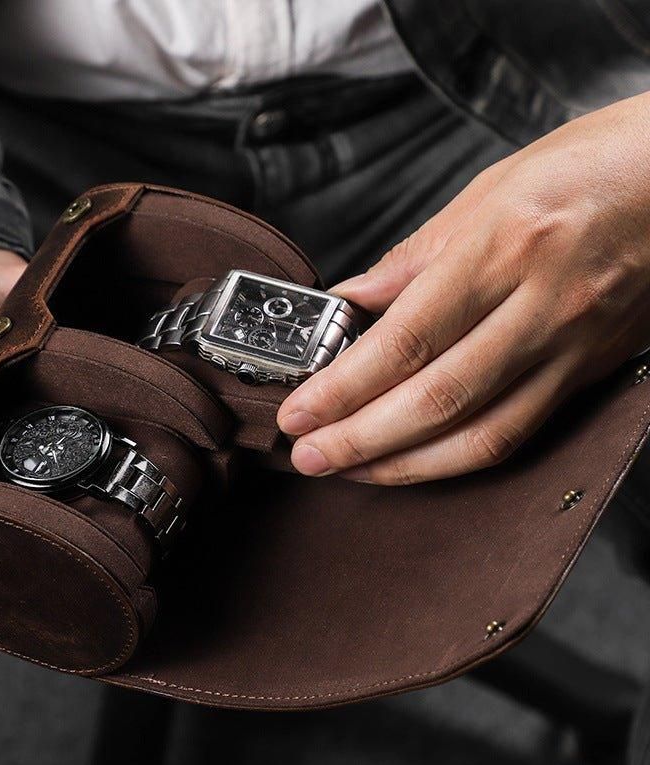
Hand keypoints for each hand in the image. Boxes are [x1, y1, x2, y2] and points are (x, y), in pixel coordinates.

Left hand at [278, 91, 649, 484]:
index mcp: (504, 248)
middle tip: (309, 456)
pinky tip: (419, 461)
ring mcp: (572, 348)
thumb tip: (352, 299)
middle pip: (436, 400)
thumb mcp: (489, 190)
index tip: (300, 411)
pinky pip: (519, 433)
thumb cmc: (594, 164)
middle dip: (361, 439)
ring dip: (406, 464)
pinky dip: (460, 458)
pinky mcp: (589, 372)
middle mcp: (541, 307)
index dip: (343, 388)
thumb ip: (414, 258)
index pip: (404, 342)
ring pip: (481, 435)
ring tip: (352, 470)